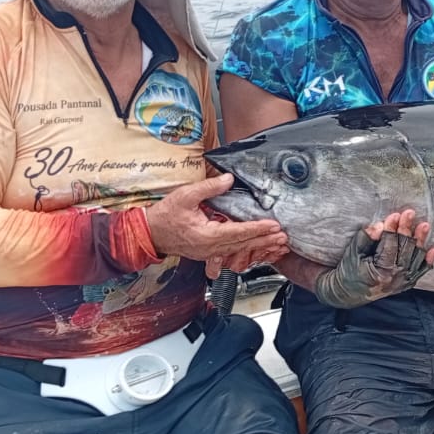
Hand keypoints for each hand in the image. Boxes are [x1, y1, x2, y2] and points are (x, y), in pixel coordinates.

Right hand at [145, 174, 288, 271]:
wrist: (149, 233)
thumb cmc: (165, 216)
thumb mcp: (185, 195)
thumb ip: (209, 188)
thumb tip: (228, 179)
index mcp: (206, 235)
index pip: (238, 232)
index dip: (257, 228)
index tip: (273, 225)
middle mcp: (210, 248)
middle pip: (243, 245)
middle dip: (265, 241)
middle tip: (283, 237)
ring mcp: (210, 253)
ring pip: (240, 251)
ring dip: (260, 247)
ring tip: (278, 244)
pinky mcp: (209, 253)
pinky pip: (232, 253)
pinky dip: (248, 250)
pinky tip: (259, 248)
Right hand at [313, 209, 433, 307]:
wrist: (348, 293)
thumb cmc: (348, 270)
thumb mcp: (353, 252)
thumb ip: (367, 238)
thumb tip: (381, 225)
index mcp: (380, 271)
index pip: (389, 244)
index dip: (392, 228)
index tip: (394, 215)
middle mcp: (395, 278)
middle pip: (404, 248)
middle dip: (406, 229)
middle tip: (409, 212)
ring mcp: (402, 282)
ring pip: (415, 257)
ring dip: (420, 240)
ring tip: (424, 224)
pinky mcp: (406, 284)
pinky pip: (420, 271)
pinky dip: (428, 260)